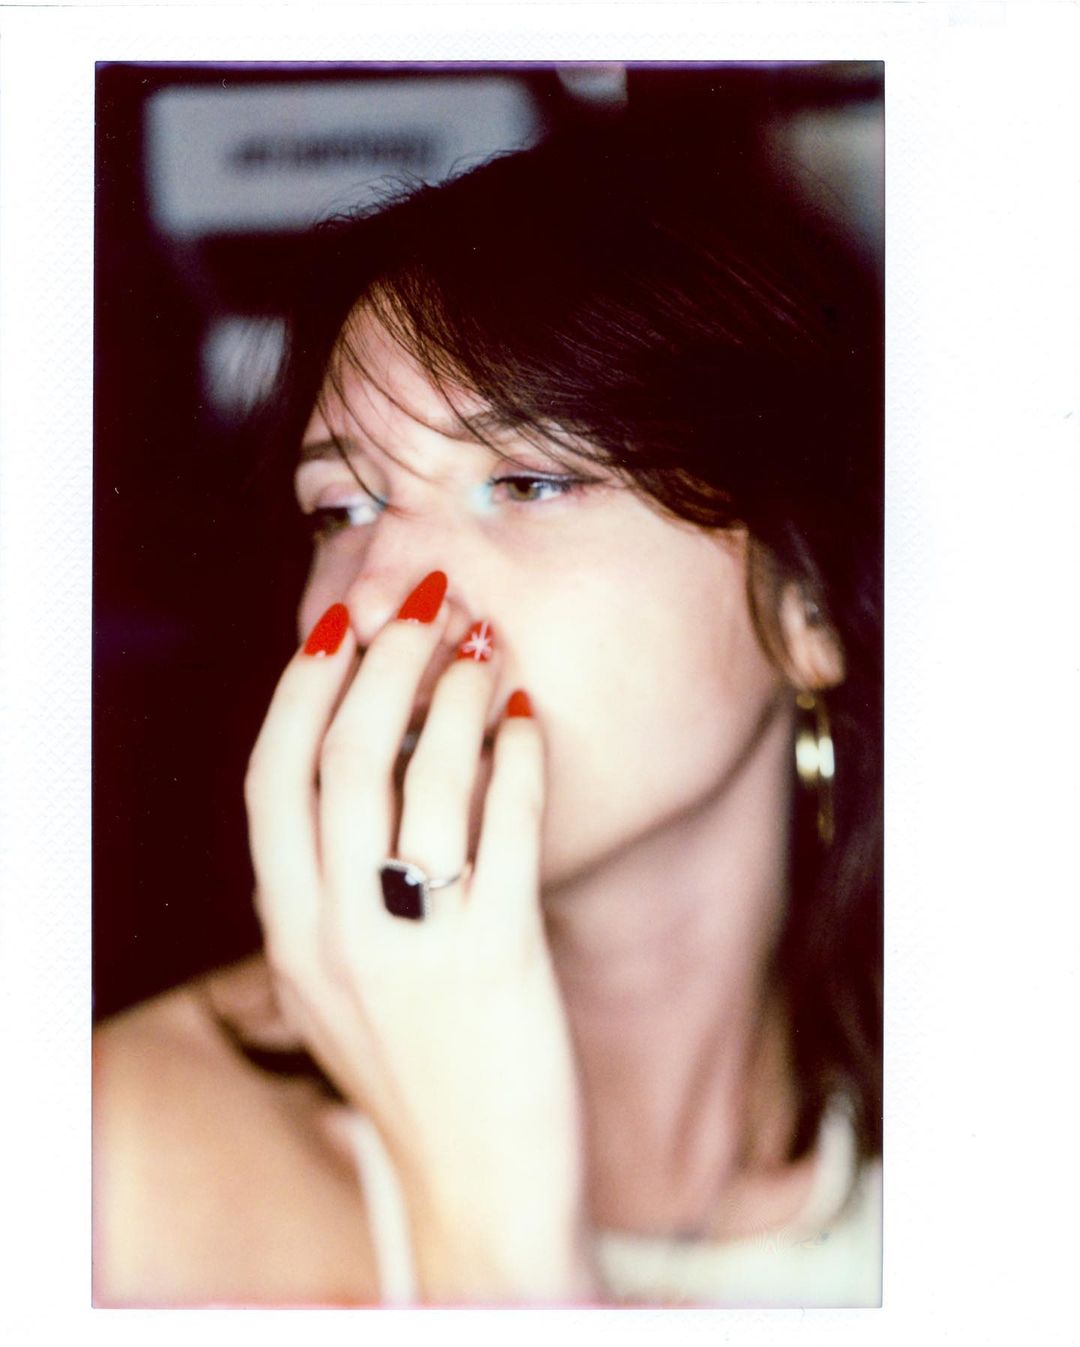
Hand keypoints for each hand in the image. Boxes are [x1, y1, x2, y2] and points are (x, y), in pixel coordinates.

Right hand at [244, 572, 595, 1301]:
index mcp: (290, 932)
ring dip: (455, 694)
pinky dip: (518, 758)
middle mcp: (337, 933)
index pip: (273, 780)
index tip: (341, 624)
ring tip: (483, 644)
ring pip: (426, 780)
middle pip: (346, 759)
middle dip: (384, 661)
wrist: (478, 1185)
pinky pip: (509, 829)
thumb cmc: (415, 1068)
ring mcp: (417, 947)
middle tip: (424, 603)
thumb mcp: (336, 981)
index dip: (304, 689)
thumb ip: (325, 888)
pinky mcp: (501, 959)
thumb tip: (358, 762)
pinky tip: (529, 719)